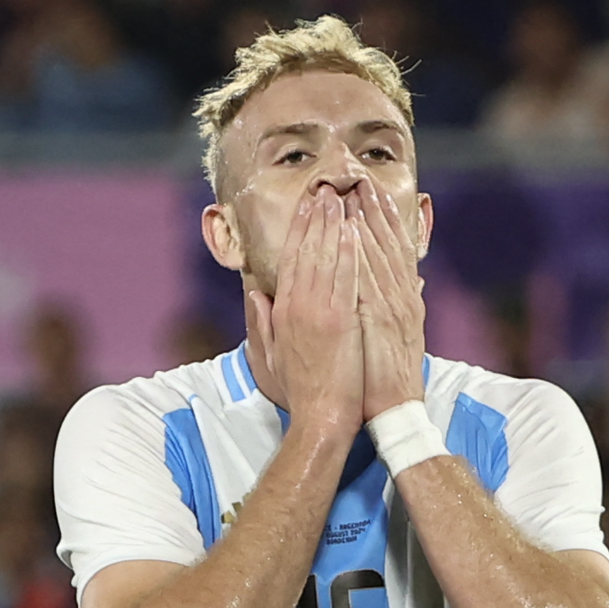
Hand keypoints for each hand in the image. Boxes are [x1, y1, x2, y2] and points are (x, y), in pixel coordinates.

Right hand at [257, 190, 365, 432]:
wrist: (320, 417)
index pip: (290, 259)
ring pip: (325, 258)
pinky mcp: (340, 321)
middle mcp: (297, 306)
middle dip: (316, 217)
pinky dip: (349, 252)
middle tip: (325, 190)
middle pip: (307, 251)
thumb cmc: (300, 391)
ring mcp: (318, 312)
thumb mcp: (271, 356)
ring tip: (340, 199)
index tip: (307, 206)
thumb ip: (262, 321)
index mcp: (282, 311)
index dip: (298, 229)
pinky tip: (354, 230)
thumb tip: (255, 292)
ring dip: (333, 225)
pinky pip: (346, 279)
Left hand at [354, 188, 427, 417]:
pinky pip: (372, 279)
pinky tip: (354, 231)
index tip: (367, 195)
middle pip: (390, 246)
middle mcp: (403, 299)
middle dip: (376, 212)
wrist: (394, 410)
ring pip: (382, 255)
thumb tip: (405, 284)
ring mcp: (395, 308)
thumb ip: (393, 306)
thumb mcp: (394, 337)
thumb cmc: (385, 379)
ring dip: (370, 223)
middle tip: (362, 181)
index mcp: (403, 301)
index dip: (381, 222)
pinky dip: (364, 254)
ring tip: (357, 194)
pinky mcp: (383, 320)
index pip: (392, 253)